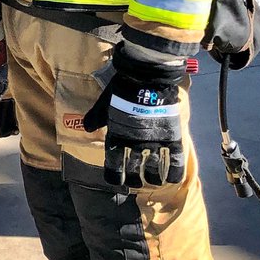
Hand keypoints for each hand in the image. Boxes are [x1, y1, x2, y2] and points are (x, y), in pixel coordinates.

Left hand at [83, 41, 184, 187]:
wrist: (146, 77)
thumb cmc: (122, 89)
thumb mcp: (104, 104)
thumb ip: (95, 118)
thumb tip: (85, 127)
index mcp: (117, 137)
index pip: (113, 165)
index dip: (114, 175)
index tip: (116, 181)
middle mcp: (134, 144)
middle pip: (133, 171)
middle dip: (133, 179)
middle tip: (134, 182)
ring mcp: (154, 142)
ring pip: (153, 170)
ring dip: (152, 177)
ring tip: (154, 180)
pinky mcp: (171, 136)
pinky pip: (174, 161)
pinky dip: (174, 172)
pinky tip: (173, 178)